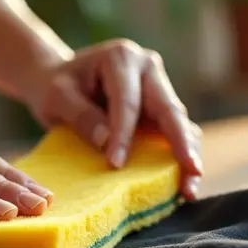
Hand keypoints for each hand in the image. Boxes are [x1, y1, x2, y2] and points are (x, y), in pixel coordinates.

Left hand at [23, 39, 203, 198]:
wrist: (60, 82)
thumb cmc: (55, 87)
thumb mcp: (56, 97)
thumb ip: (80, 115)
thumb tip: (107, 141)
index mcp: (122, 57)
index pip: (128, 101)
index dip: (124, 134)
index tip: (115, 165)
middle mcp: (148, 69)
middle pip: (169, 110)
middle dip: (181, 144)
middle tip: (191, 173)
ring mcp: (159, 89)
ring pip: (180, 124)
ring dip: (188, 156)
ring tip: (189, 189)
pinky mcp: (160, 111)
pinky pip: (176, 134)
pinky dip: (180, 158)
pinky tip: (182, 184)